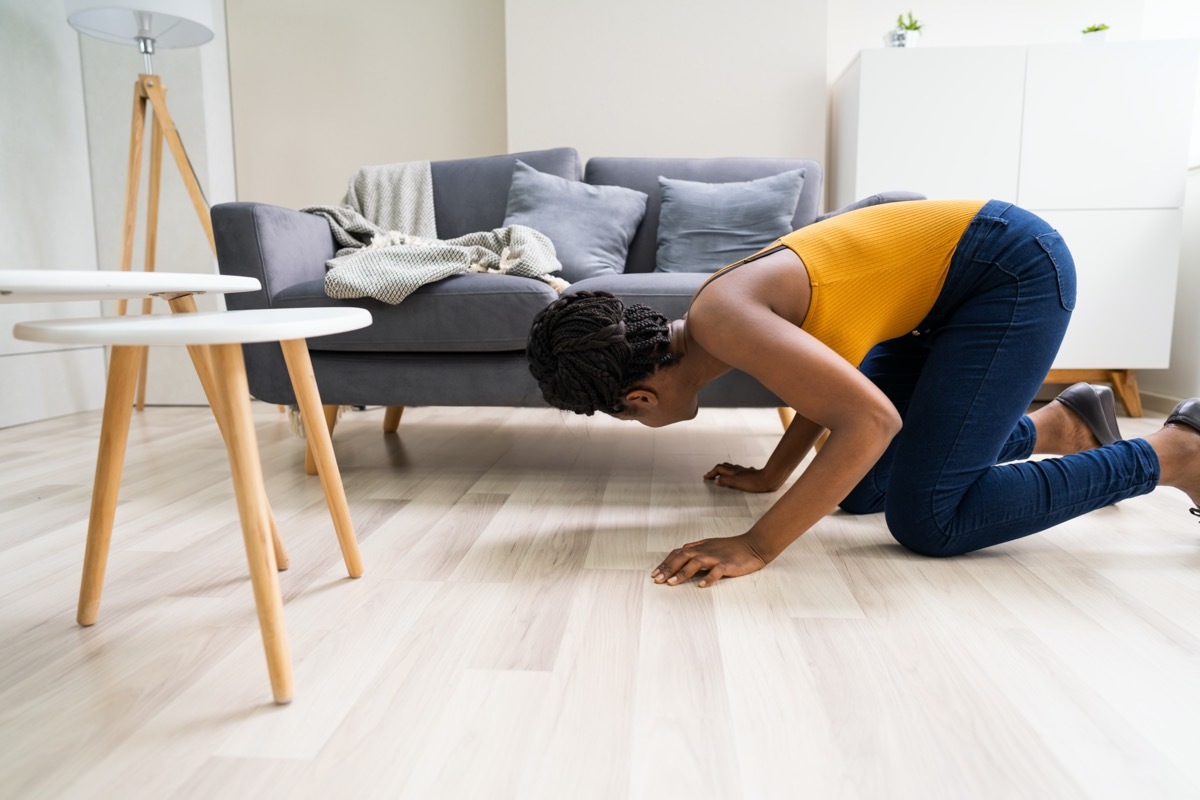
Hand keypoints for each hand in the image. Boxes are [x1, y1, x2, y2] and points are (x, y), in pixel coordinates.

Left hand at [651, 533, 769, 587]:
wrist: (753, 545)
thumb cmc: (732, 547)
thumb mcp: (710, 545)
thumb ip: (696, 548)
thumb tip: (680, 550)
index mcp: (700, 547)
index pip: (678, 553)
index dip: (665, 563)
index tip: (655, 573)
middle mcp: (705, 550)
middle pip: (682, 557)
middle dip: (668, 568)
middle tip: (657, 580)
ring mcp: (716, 557)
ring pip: (696, 562)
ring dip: (682, 573)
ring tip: (671, 583)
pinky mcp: (728, 564)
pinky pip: (717, 571)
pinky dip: (708, 578)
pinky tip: (700, 586)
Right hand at [704, 462, 781, 492]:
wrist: (769, 479)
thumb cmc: (754, 483)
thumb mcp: (736, 483)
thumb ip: (725, 481)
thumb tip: (716, 481)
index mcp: (733, 471)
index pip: (719, 469)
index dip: (711, 473)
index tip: (706, 477)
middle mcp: (738, 470)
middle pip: (724, 466)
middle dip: (716, 470)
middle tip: (712, 475)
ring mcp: (745, 471)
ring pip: (732, 468)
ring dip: (725, 470)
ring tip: (722, 474)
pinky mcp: (751, 474)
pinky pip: (741, 471)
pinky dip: (736, 473)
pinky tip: (739, 476)